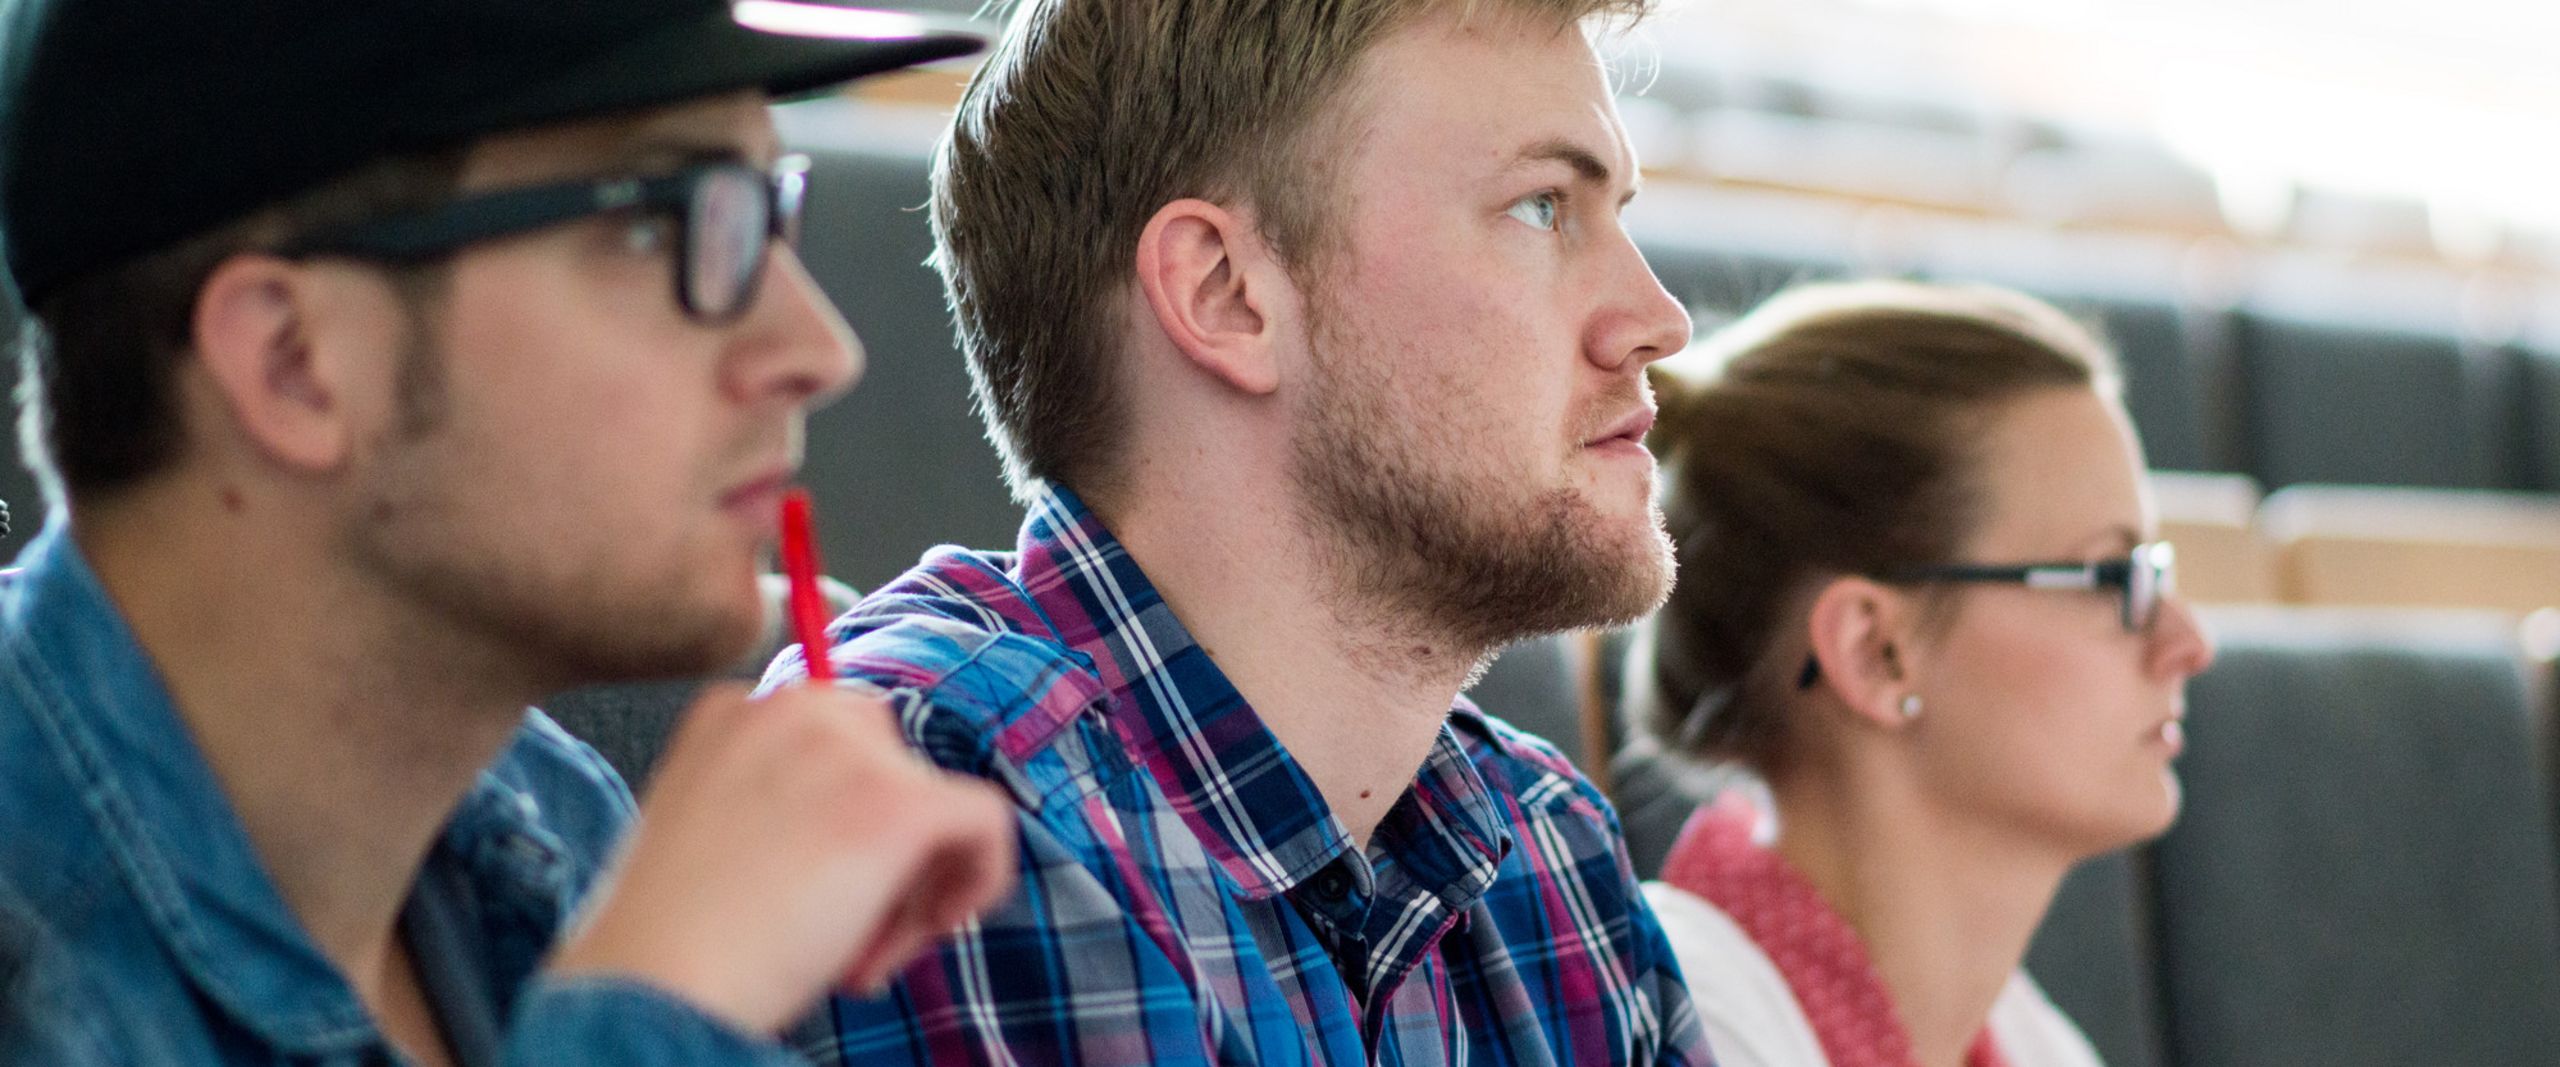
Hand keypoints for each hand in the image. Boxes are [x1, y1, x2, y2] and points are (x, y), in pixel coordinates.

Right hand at [545, 680, 1015, 1034]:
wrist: (653, 980)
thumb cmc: (668, 939)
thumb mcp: (709, 833)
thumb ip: (776, 807)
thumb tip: (851, 842)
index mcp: (734, 712)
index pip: (834, 740)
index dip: (840, 815)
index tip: (816, 886)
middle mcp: (795, 709)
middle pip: (892, 759)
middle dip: (885, 845)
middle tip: (849, 927)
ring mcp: (850, 753)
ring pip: (936, 802)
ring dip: (912, 883)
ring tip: (857, 952)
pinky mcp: (899, 803)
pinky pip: (987, 820)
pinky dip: (980, 875)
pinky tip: (936, 927)